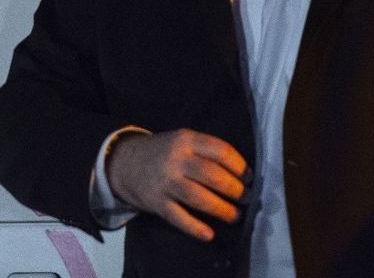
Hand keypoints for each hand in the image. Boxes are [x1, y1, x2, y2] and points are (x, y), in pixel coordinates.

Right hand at [106, 128, 247, 240]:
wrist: (124, 162)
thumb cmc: (162, 152)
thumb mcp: (182, 140)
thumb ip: (206, 151)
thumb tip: (240, 173)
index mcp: (186, 139)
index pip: (220, 150)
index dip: (239, 166)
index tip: (249, 178)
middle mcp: (176, 159)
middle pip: (212, 175)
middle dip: (235, 190)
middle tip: (246, 198)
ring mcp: (165, 181)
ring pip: (199, 198)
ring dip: (222, 209)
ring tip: (234, 216)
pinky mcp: (157, 202)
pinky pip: (178, 217)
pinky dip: (195, 228)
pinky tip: (209, 234)